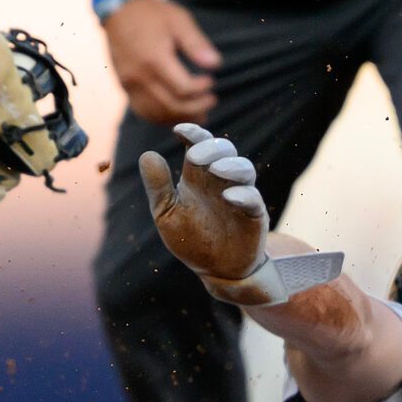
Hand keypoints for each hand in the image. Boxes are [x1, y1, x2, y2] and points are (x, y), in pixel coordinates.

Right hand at [101, 0, 220, 124]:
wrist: (117, 11)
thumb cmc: (151, 14)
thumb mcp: (178, 20)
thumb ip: (196, 44)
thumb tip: (215, 64)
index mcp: (155, 59)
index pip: (183, 88)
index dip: (201, 89)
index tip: (211, 81)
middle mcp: (140, 76)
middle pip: (171, 105)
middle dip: (196, 108)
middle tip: (211, 100)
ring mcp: (129, 84)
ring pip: (157, 113)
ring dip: (181, 118)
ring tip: (200, 115)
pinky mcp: (124, 87)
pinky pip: (143, 111)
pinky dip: (162, 118)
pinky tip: (177, 115)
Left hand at [138, 123, 265, 280]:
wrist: (214, 271)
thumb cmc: (190, 239)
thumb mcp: (166, 213)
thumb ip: (158, 187)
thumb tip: (147, 155)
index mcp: (198, 177)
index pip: (199, 145)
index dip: (192, 133)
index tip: (178, 130)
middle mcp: (220, 181)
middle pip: (224, 150)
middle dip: (211, 147)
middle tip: (194, 156)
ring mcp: (240, 196)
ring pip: (244, 169)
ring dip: (231, 165)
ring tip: (216, 170)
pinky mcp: (254, 215)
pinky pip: (253, 199)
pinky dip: (243, 194)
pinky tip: (229, 196)